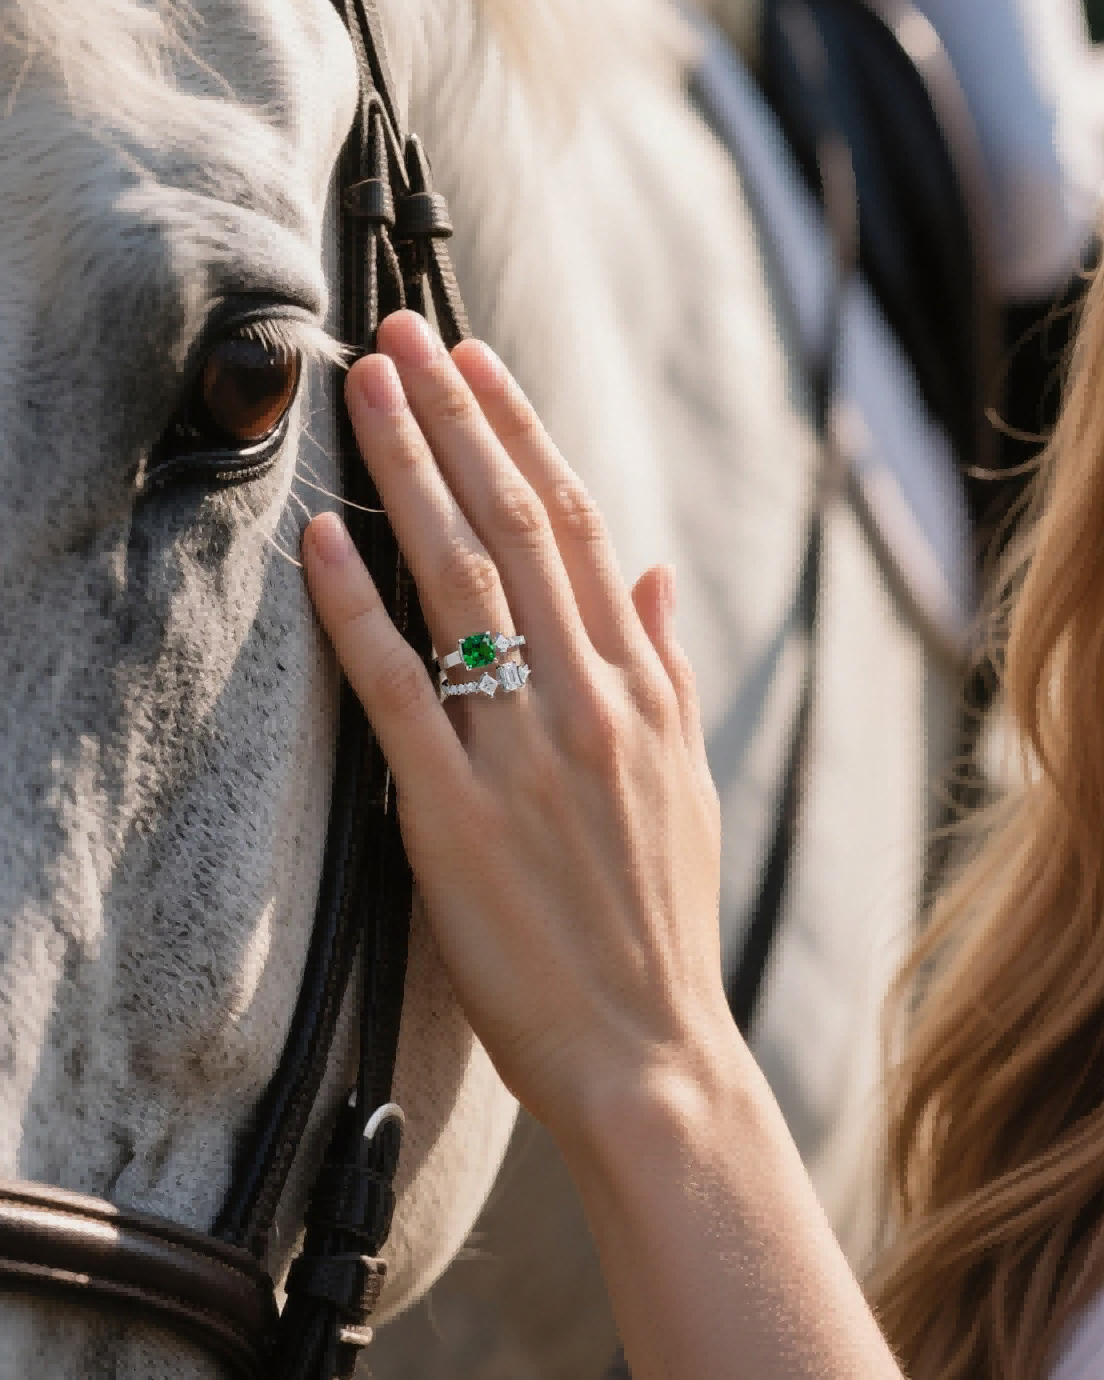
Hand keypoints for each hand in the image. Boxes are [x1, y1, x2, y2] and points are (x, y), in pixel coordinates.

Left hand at [302, 311, 729, 1147]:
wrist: (649, 1047)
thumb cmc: (662, 918)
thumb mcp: (691, 778)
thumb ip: (671, 665)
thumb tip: (659, 571)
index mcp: (640, 686)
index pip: (580, 524)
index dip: (523, 430)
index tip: (479, 359)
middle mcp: (589, 698)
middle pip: (516, 523)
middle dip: (456, 416)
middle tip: (403, 332)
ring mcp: (521, 753)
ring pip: (461, 580)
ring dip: (410, 472)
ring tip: (366, 390)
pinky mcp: (454, 816)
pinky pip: (398, 689)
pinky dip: (359, 606)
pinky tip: (325, 537)